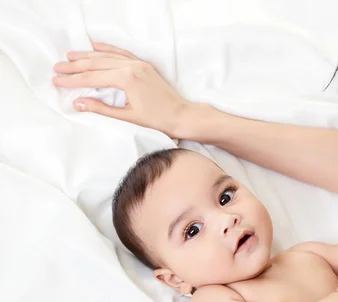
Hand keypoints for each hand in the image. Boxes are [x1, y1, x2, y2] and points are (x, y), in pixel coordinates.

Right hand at [52, 42, 216, 138]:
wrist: (182, 116)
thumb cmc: (158, 120)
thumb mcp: (127, 117)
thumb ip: (101, 108)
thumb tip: (77, 102)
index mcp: (126, 79)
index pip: (92, 78)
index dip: (72, 80)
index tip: (56, 81)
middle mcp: (132, 67)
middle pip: (97, 64)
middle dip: (75, 66)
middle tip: (57, 68)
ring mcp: (139, 64)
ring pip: (108, 56)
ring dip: (87, 56)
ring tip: (70, 56)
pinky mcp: (144, 66)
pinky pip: (122, 53)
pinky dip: (107, 49)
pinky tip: (95, 47)